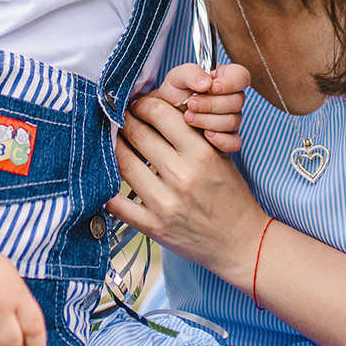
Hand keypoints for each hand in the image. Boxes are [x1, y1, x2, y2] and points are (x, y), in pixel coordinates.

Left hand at [108, 95, 265, 287]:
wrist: (240, 241)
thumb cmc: (230, 195)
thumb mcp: (220, 156)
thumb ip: (193, 133)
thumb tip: (158, 109)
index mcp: (202, 154)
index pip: (161, 114)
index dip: (143, 104)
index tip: (138, 105)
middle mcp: (183, 176)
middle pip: (138, 135)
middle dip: (125, 121)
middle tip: (121, 119)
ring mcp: (166, 203)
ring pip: (123, 164)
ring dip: (114, 148)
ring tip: (114, 142)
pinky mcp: (154, 227)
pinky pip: (118, 204)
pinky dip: (105, 189)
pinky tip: (105, 177)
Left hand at [146, 62, 251, 153]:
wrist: (164, 116)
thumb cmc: (173, 94)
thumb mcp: (176, 77)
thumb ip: (190, 73)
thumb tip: (206, 83)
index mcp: (224, 79)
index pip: (241, 76)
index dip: (230, 82)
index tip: (211, 87)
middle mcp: (231, 98)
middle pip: (237, 101)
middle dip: (212, 103)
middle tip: (191, 104)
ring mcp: (231, 119)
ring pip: (233, 121)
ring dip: (209, 120)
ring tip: (188, 118)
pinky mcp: (227, 138)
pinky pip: (234, 142)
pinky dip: (221, 139)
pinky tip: (206, 135)